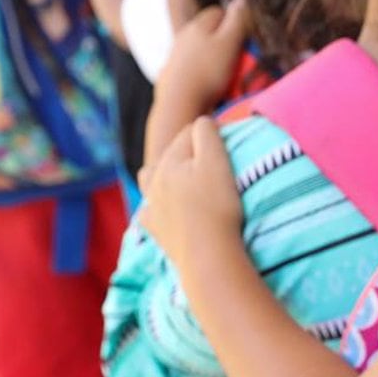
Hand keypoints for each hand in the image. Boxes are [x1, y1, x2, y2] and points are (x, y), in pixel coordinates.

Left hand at [137, 116, 243, 268]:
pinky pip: (150, 213)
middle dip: (187, 150)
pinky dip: (156, 207)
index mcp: (171, 161)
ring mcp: (153, 207)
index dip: (210, 131)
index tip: (227, 138)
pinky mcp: (156, 231)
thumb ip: (207, 134)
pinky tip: (164, 211)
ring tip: (178, 177)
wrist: (208, 255)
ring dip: (163, 175)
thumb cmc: (217, 205)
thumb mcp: (216, 161)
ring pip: (151, 181)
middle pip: (171, 155)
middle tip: (212, 156)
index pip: (190, 133)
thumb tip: (202, 121)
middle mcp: (156, 181)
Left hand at [156, 0, 252, 115]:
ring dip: (208, 56)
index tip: (242, 39)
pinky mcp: (168, 75)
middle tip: (234, 57)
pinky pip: (187, 67)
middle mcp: (182, 36)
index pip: (218, 11)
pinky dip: (197, 71)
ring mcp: (173, 56)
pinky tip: (204, 84)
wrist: (179, 103)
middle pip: (206, 31)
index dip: (232, 22)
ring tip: (221, 74)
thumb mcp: (230, 43)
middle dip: (220, 39)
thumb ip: (237, 20)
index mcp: (198, 25)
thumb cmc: (208, 72)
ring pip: (196, 49)